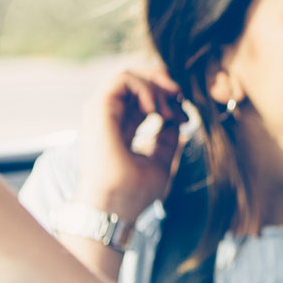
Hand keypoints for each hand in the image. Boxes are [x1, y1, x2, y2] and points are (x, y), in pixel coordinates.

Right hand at [76, 67, 184, 223]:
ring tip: (168, 111)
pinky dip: (145, 87)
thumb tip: (178, 121)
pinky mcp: (98, 109)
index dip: (165, 97)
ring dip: (156, 86)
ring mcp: (101, 112)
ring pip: (128, 75)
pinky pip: (122, 79)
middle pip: (133, 81)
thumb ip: (167, 140)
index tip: (183, 114)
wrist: (114, 207)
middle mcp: (108, 117)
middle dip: (161, 81)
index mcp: (119, 128)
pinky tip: (156, 109)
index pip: (140, 98)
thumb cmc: (133, 193)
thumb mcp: (160, 162)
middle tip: (180, 95)